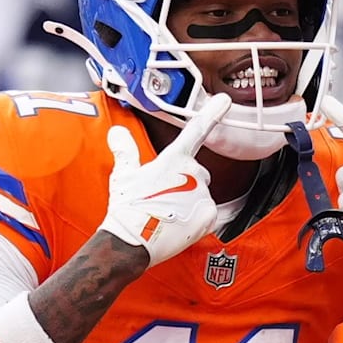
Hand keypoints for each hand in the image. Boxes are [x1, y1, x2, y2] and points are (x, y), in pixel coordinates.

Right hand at [99, 93, 232, 266]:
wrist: (131, 241)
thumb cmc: (127, 208)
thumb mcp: (122, 175)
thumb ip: (125, 150)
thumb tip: (117, 132)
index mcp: (174, 159)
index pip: (196, 131)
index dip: (213, 113)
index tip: (224, 101)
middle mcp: (192, 173)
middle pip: (197, 173)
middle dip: (185, 183)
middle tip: (163, 198)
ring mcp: (203, 195)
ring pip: (201, 195)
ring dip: (189, 203)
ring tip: (168, 214)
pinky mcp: (209, 215)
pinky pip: (208, 214)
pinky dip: (197, 220)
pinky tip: (179, 225)